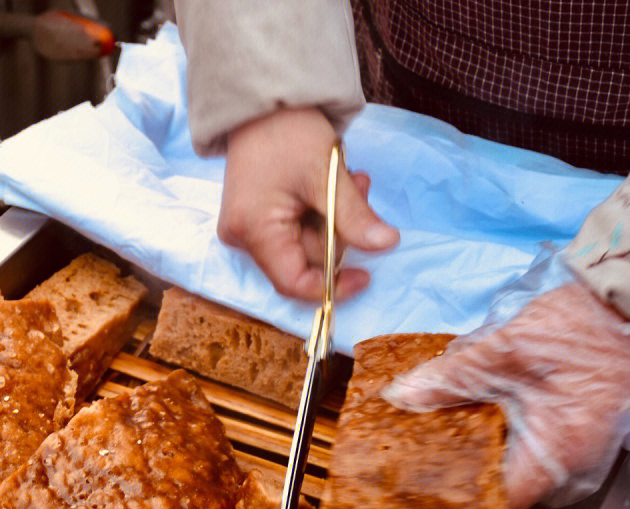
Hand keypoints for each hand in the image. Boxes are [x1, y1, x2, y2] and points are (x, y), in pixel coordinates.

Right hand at [219, 107, 398, 300]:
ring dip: (334, 217)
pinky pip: (294, 228)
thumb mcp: (326, 175)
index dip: (332, 285)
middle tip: (361, 191)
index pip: (293, 282)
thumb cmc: (287, 133)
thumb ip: (354, 217)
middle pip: (302, 260)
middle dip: (339, 232)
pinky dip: (319, 212)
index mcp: (254, 231)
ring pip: (303, 243)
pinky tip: (331, 183)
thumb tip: (386, 245)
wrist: (262, 101)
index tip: (366, 274)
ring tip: (350, 180)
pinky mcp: (254, 216)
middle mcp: (243, 237)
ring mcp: (247, 227)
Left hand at [382, 283, 629, 508]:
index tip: (424, 486)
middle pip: (504, 486)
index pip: (497, 504)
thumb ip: (450, 378)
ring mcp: (579, 451)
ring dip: (482, 446)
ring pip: (516, 465)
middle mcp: (572, 464)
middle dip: (463, 468)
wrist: (629, 307)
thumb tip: (404, 396)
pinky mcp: (577, 433)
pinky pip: (533, 447)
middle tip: (426, 450)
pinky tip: (480, 409)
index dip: (457, 500)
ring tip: (448, 426)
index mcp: (555, 454)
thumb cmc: (582, 328)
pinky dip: (504, 432)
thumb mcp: (502, 350)